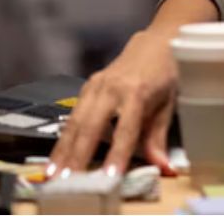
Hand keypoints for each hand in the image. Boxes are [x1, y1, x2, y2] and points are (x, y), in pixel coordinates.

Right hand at [48, 27, 178, 177]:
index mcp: (137, 91)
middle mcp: (113, 88)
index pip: (126, 128)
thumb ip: (159, 137)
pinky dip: (63, 138)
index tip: (109, 175)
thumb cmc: (165, 75)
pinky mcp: (87, 86)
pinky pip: (73, 115)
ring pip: (76, 121)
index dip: (117, 153)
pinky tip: (57, 156)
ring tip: (54, 173)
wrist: (156, 43)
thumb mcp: (168, 104)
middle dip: (79, 155)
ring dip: (64, 149)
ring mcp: (96, 85)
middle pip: (92, 125)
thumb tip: (162, 167)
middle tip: (68, 180)